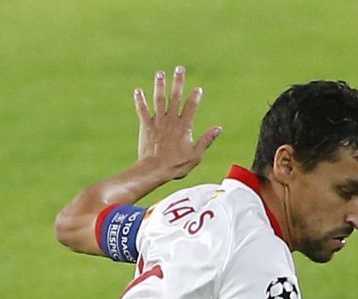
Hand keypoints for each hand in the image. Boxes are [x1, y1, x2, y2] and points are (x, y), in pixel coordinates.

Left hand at [135, 66, 221, 181]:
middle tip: (179, 68)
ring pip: (159, 100)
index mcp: (184, 126)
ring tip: (160, 74)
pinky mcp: (145, 126)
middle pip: (175, 97)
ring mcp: (157, 122)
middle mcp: (171, 120)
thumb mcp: (195, 155)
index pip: (191, 106)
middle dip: (178, 82)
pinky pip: (142, 111)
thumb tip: (218, 129)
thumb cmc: (175, 165)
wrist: (154, 170)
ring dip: (160, 86)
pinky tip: (138, 91)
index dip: (195, 97)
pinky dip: (140, 101)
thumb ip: (206, 140)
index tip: (197, 89)